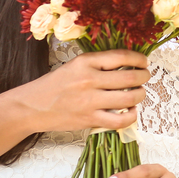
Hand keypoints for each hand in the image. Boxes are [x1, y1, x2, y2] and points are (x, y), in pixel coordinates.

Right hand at [16, 49, 148, 133]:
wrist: (33, 106)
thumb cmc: (55, 84)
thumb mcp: (75, 65)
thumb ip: (98, 63)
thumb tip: (128, 63)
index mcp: (86, 61)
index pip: (121, 57)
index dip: (139, 59)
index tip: (144, 62)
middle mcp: (89, 79)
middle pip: (129, 78)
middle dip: (144, 77)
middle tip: (145, 77)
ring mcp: (90, 101)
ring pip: (128, 98)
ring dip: (140, 95)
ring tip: (139, 93)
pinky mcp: (89, 119)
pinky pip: (119, 120)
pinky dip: (131, 116)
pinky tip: (131, 111)